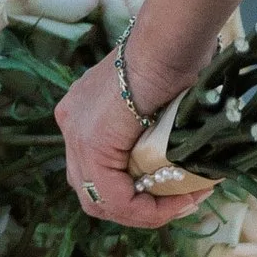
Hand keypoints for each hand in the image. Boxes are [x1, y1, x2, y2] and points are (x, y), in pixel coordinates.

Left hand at [56, 41, 219, 230]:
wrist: (169, 45)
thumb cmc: (176, 64)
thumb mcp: (161, 105)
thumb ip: (155, 134)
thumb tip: (179, 168)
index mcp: (84, 114)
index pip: (99, 174)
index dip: (139, 195)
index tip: (183, 192)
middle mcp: (72, 124)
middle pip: (95, 192)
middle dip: (139, 209)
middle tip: (180, 204)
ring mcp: (75, 133)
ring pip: (102, 201)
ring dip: (147, 212)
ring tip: (185, 203)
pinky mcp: (90, 143)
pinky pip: (116, 198)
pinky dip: (150, 209)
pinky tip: (181, 200)